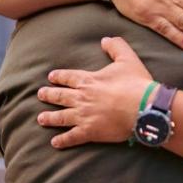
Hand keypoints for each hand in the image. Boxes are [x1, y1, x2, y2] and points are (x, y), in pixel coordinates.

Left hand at [38, 37, 154, 147]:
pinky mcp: (90, 131)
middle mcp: (82, 97)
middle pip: (60, 96)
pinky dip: (62, 140)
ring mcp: (84, 115)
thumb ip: (116, 46)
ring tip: (41, 118)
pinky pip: (72, 137)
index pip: (69, 77)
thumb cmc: (136, 83)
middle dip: (49, 95)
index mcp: (89, 80)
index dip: (59, 76)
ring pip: (61, 117)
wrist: (142, 107)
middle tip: (40, 95)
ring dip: (50, 118)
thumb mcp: (127, 58)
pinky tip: (55, 142)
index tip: (51, 77)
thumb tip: (105, 39)